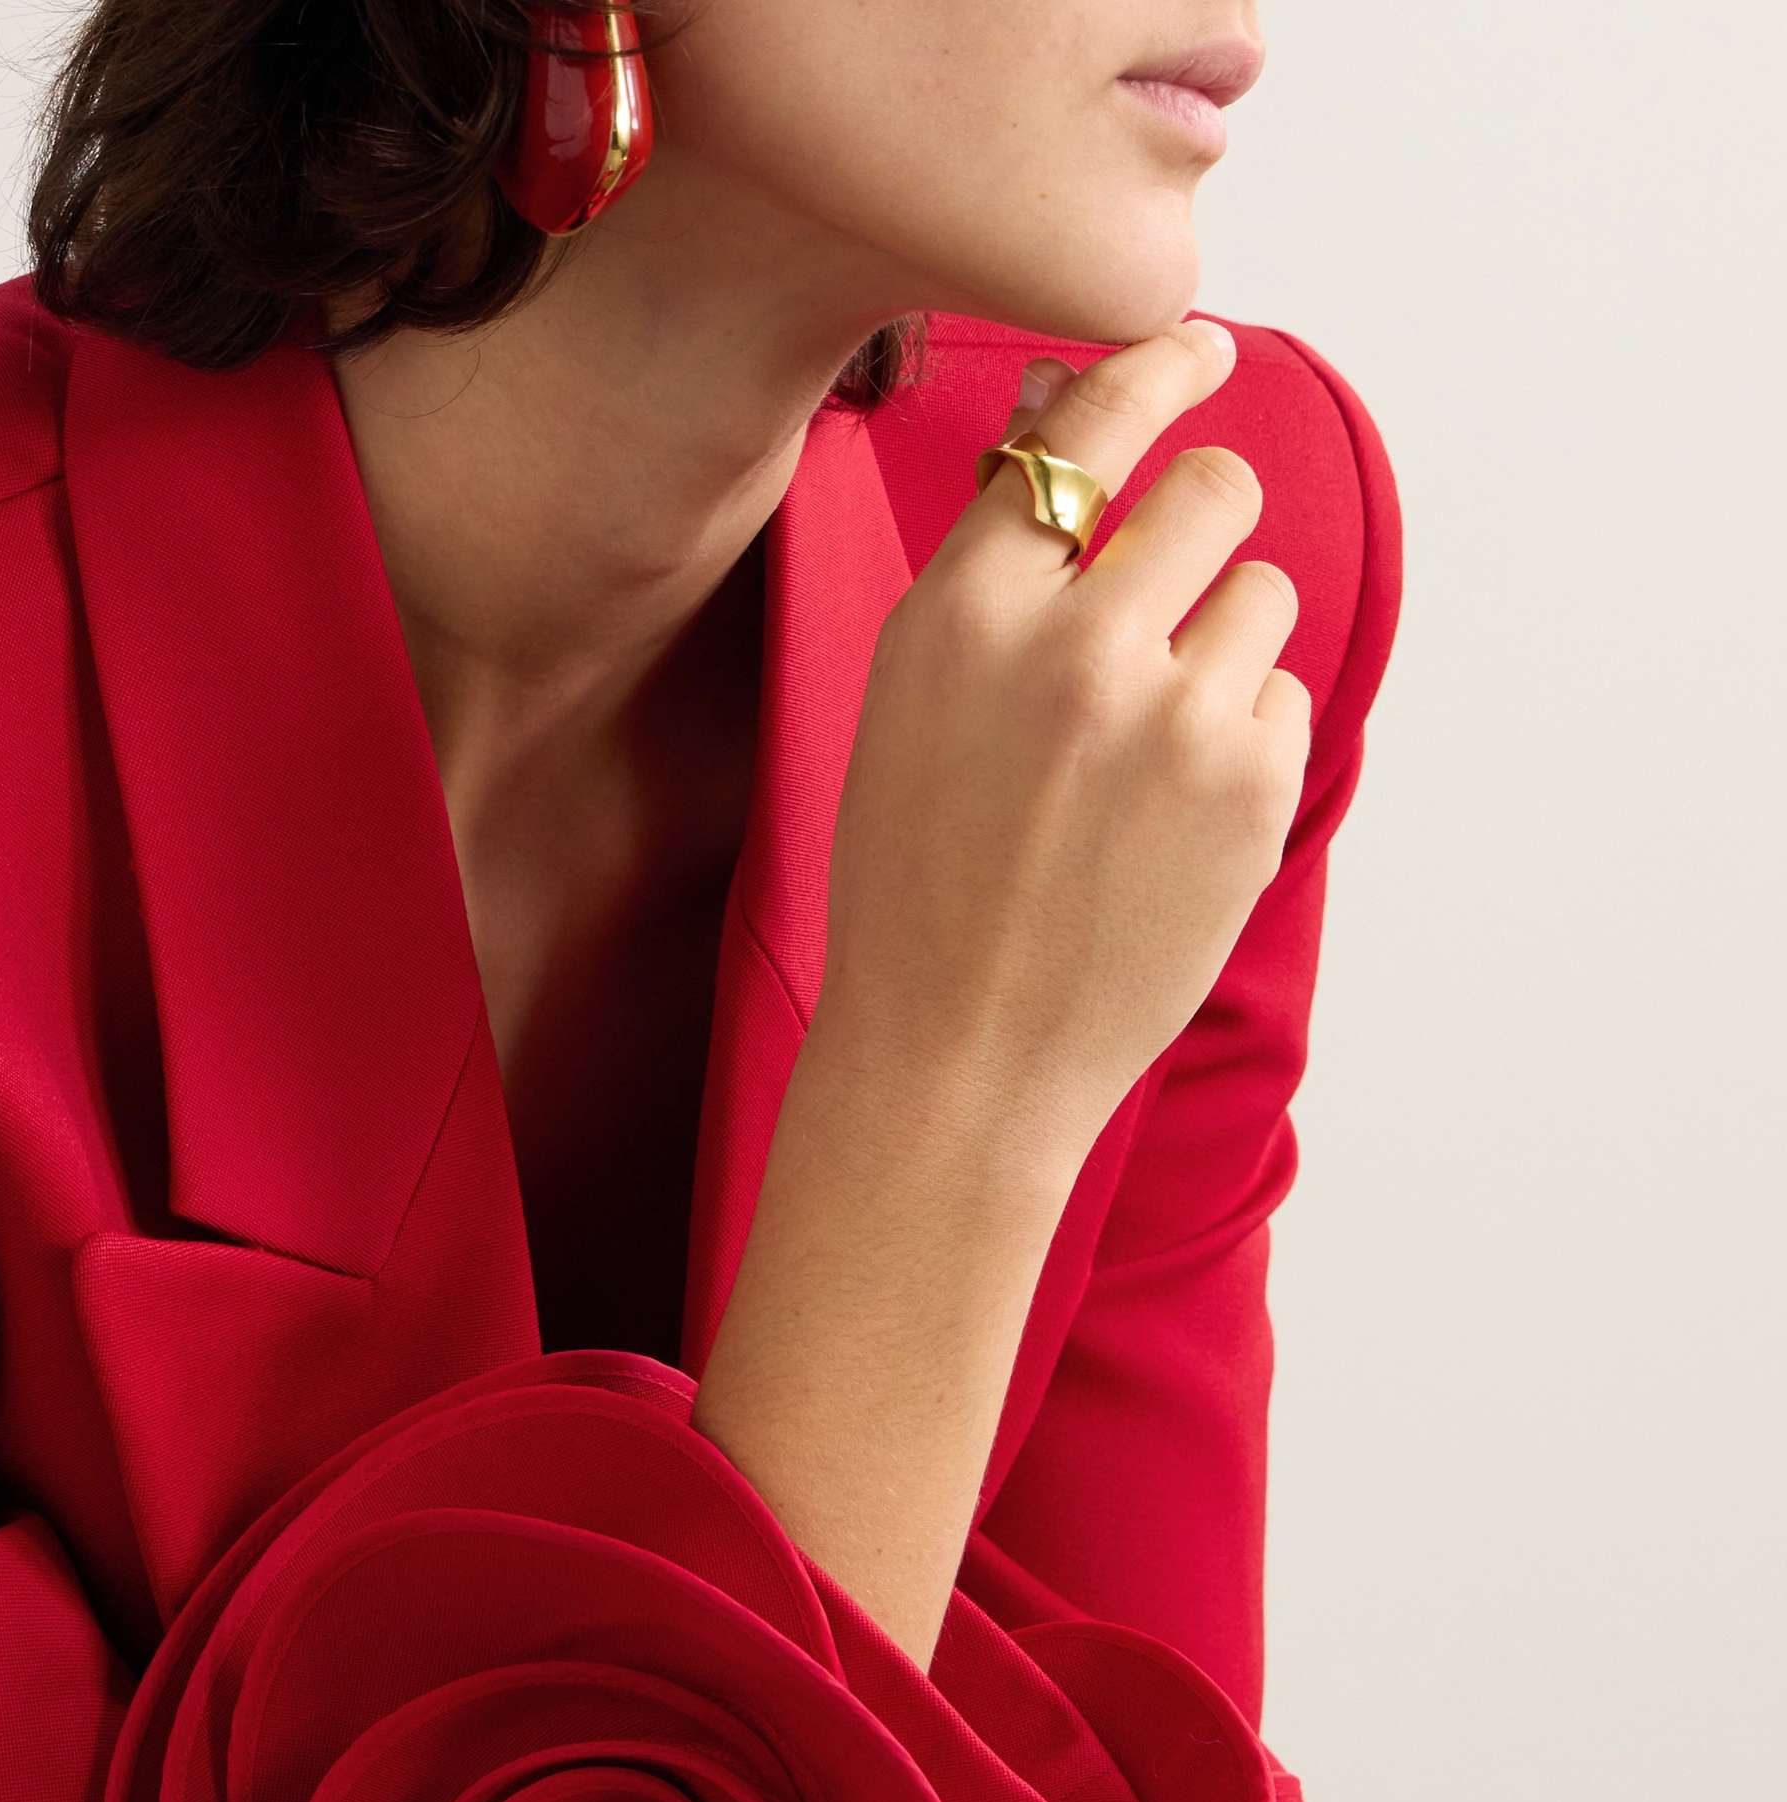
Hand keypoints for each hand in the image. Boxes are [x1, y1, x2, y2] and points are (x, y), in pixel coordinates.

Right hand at [817, 317, 1309, 1187]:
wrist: (959, 1057)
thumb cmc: (918, 879)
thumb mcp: (914, 698)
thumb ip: (994, 558)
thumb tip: (1057, 403)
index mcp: (966, 613)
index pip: (1090, 427)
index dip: (1161, 371)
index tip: (1202, 351)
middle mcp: (1075, 646)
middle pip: (1214, 491)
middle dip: (1209, 523)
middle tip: (1177, 589)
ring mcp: (1175, 720)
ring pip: (1261, 595)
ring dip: (1223, 646)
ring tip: (1147, 751)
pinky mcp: (1250, 791)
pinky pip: (1281, 697)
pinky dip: (1241, 741)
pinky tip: (1169, 819)